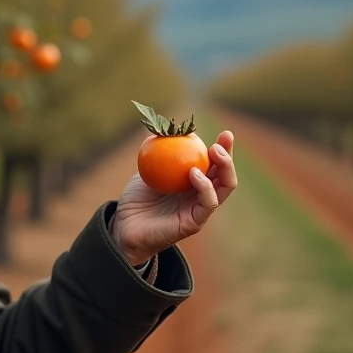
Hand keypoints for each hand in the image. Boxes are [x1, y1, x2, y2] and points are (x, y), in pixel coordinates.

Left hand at [110, 130, 236, 265]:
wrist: (124, 226)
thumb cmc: (136, 199)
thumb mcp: (147, 168)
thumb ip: (158, 151)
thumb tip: (164, 126)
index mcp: (195, 183)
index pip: (215, 164)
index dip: (224, 149)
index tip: (225, 134)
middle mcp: (201, 195)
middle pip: (225, 175)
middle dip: (229, 156)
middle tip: (222, 141)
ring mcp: (200, 209)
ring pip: (223, 188)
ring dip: (224, 168)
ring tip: (214, 152)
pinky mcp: (194, 223)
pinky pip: (208, 204)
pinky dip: (205, 187)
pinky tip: (195, 174)